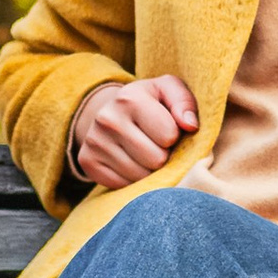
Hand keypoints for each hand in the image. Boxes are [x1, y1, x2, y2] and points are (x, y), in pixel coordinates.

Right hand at [72, 72, 199, 189]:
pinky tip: (131, 162)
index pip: (168, 136)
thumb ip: (185, 103)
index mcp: (130, 98)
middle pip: (155, 159)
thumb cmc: (150, 102)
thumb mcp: (169, 91)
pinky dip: (132, 179)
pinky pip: (123, 186)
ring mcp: (94, 142)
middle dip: (163, 155)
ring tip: (145, 153)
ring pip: (140, 177)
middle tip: (157, 144)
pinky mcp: (87, 162)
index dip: (174, 136)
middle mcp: (107, 119)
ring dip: (150, 170)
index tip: (167, 129)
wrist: (112, 111)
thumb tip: (190, 126)